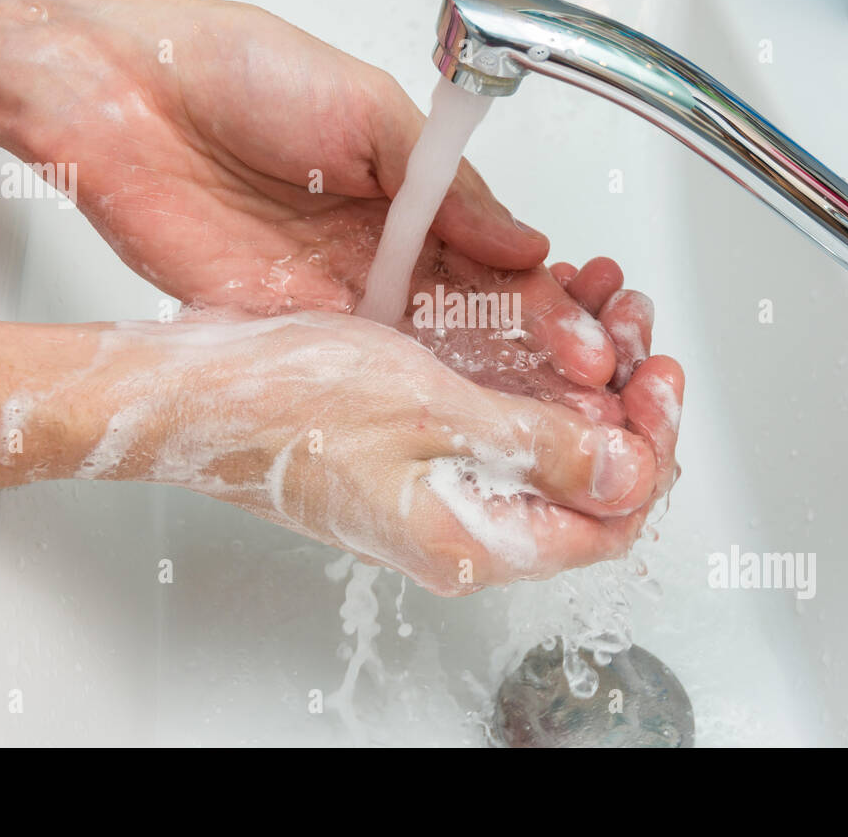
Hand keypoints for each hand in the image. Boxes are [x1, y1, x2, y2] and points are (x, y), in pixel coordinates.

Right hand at [26, 310, 680, 594]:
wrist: (190, 396)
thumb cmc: (283, 404)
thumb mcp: (431, 412)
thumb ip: (541, 446)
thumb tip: (630, 472)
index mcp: (472, 535)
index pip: (606, 520)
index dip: (648, 452)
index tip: (657, 383)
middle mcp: (462, 524)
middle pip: (585, 484)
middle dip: (626, 408)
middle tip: (638, 339)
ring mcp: (439, 489)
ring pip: (548, 446)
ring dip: (585, 382)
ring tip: (601, 312)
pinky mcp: (417, 454)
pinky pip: (502, 424)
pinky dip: (535, 374)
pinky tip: (544, 320)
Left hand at [27, 0, 619, 385]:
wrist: (128, 89)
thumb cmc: (244, 72)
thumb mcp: (374, 112)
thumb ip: (450, 187)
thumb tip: (528, 244)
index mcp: (414, 198)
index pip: (500, 267)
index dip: (548, 308)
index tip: (592, 342)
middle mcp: (380, 256)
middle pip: (472, 325)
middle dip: (533, 365)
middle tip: (585, 404)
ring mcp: (334, 299)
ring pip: (424, 361)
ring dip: (482, 395)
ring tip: (539, 431)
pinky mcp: (282, 330)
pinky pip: (351, 374)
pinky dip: (402, 403)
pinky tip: (450, 427)